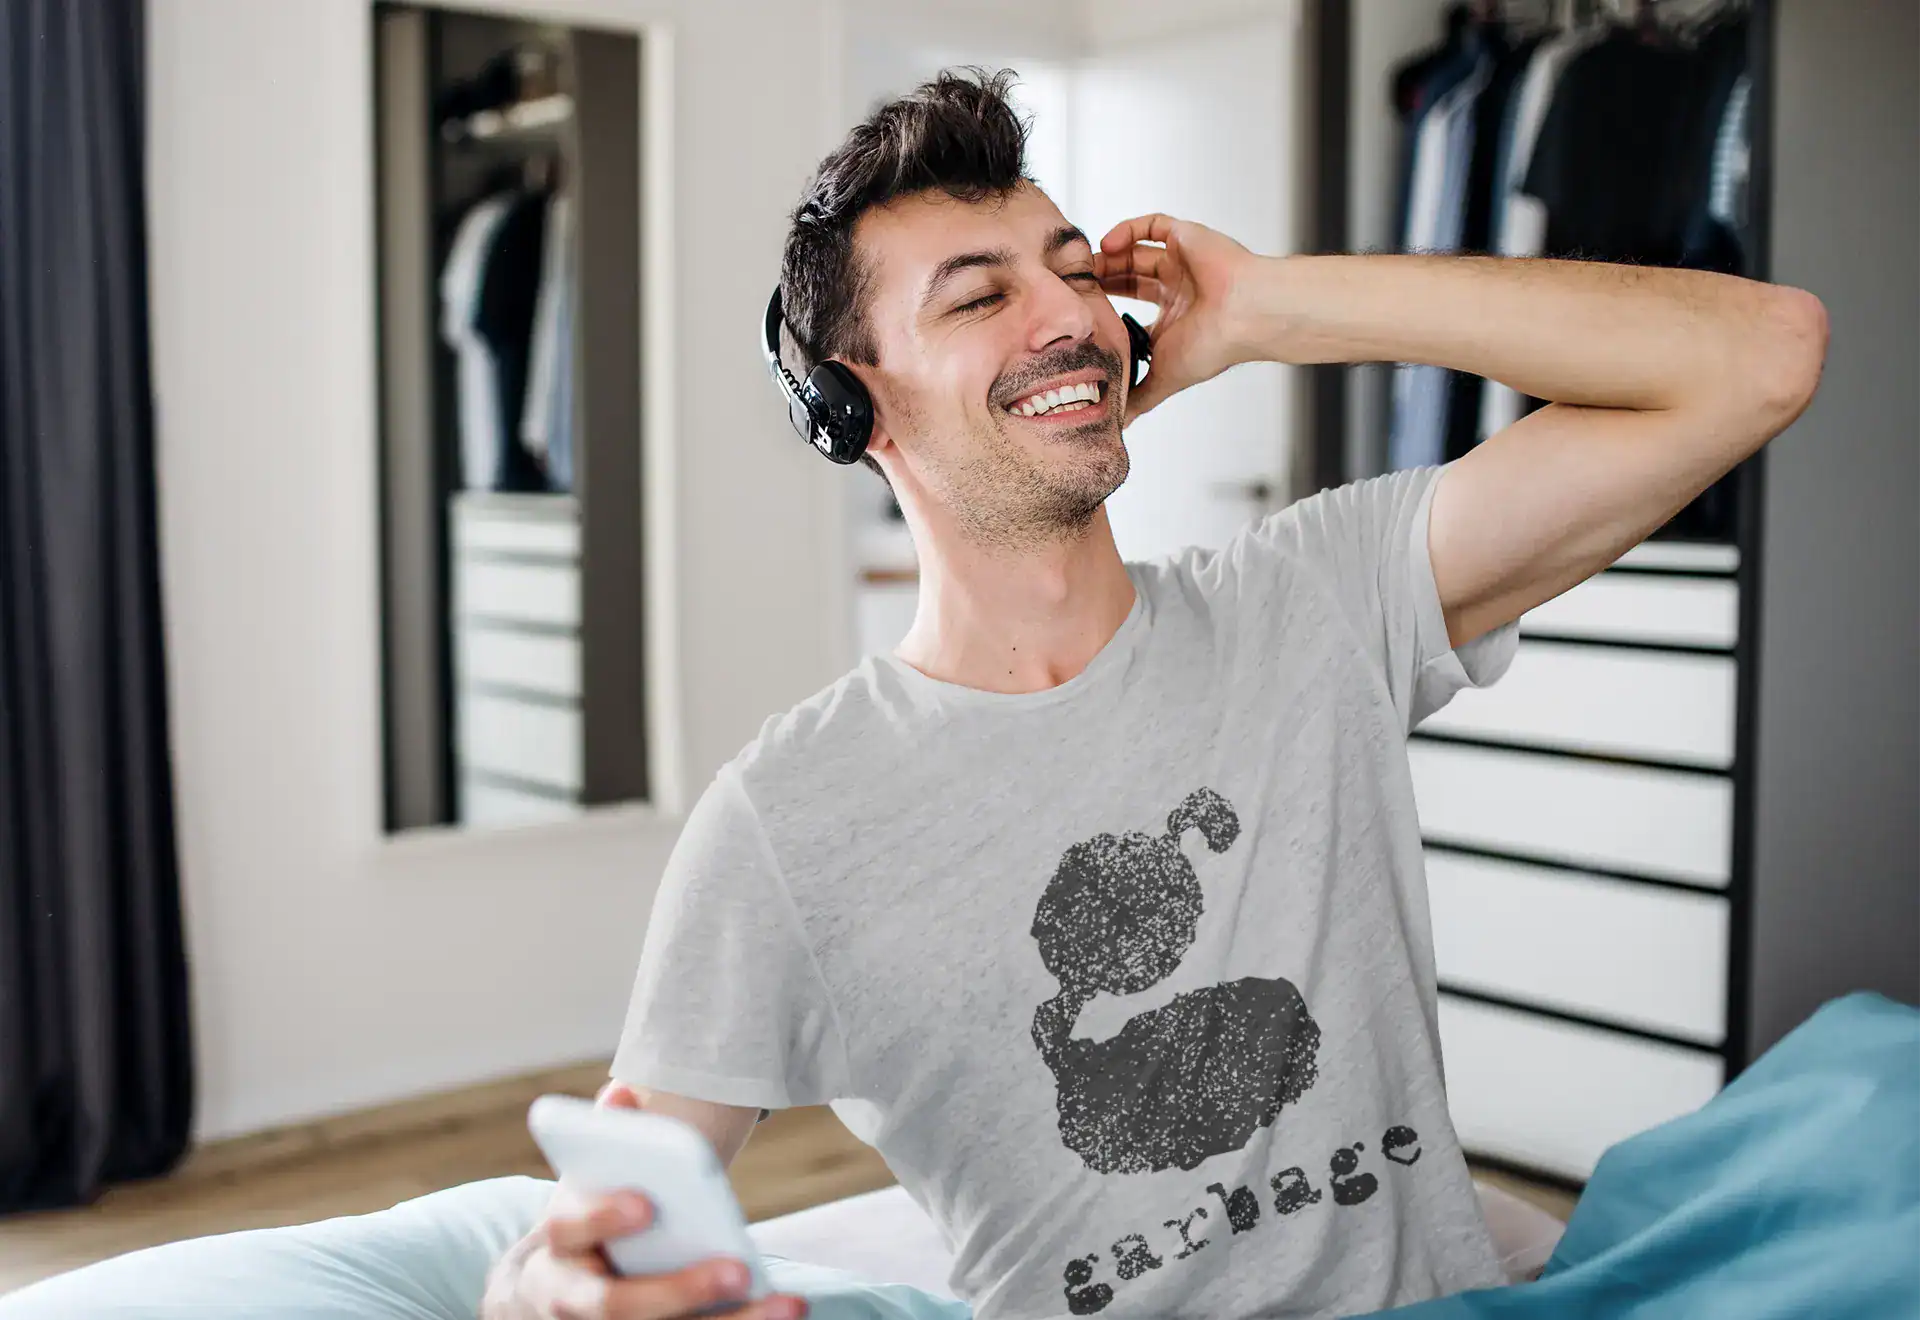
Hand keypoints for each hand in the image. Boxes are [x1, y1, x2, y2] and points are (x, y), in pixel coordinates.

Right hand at [480, 1083, 806, 1319]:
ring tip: (788, 1304)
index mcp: (557, 1247)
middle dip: (679, 1290)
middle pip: (618, 1306)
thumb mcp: (585, 1182)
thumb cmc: (586, 1223)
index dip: (604, 1218)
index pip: (570, 1230)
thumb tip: (623, 1095)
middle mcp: (573, 1301)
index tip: (648, 1204)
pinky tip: (784, 1311)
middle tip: (738, 1270)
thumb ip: (604, 1139)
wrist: (556, 1291)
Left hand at [1093, 214, 1260, 422]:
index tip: (1080, 312)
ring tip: (1087, 267)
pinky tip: (1107, 244)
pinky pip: (1152, 224)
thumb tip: (1115, 423)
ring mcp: (1183, 261)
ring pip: (1136, 250)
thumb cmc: (1214, 346)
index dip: (1106, 308)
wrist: (1246, 314)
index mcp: (1175, 317)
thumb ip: (1139, 397)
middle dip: (1103, 280)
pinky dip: (1126, 230)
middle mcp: (1178, 287)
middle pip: (1129, 277)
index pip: (1132, 308)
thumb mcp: (1164, 376)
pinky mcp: (1186, 236)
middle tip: (1076, 285)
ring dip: (1110, 256)